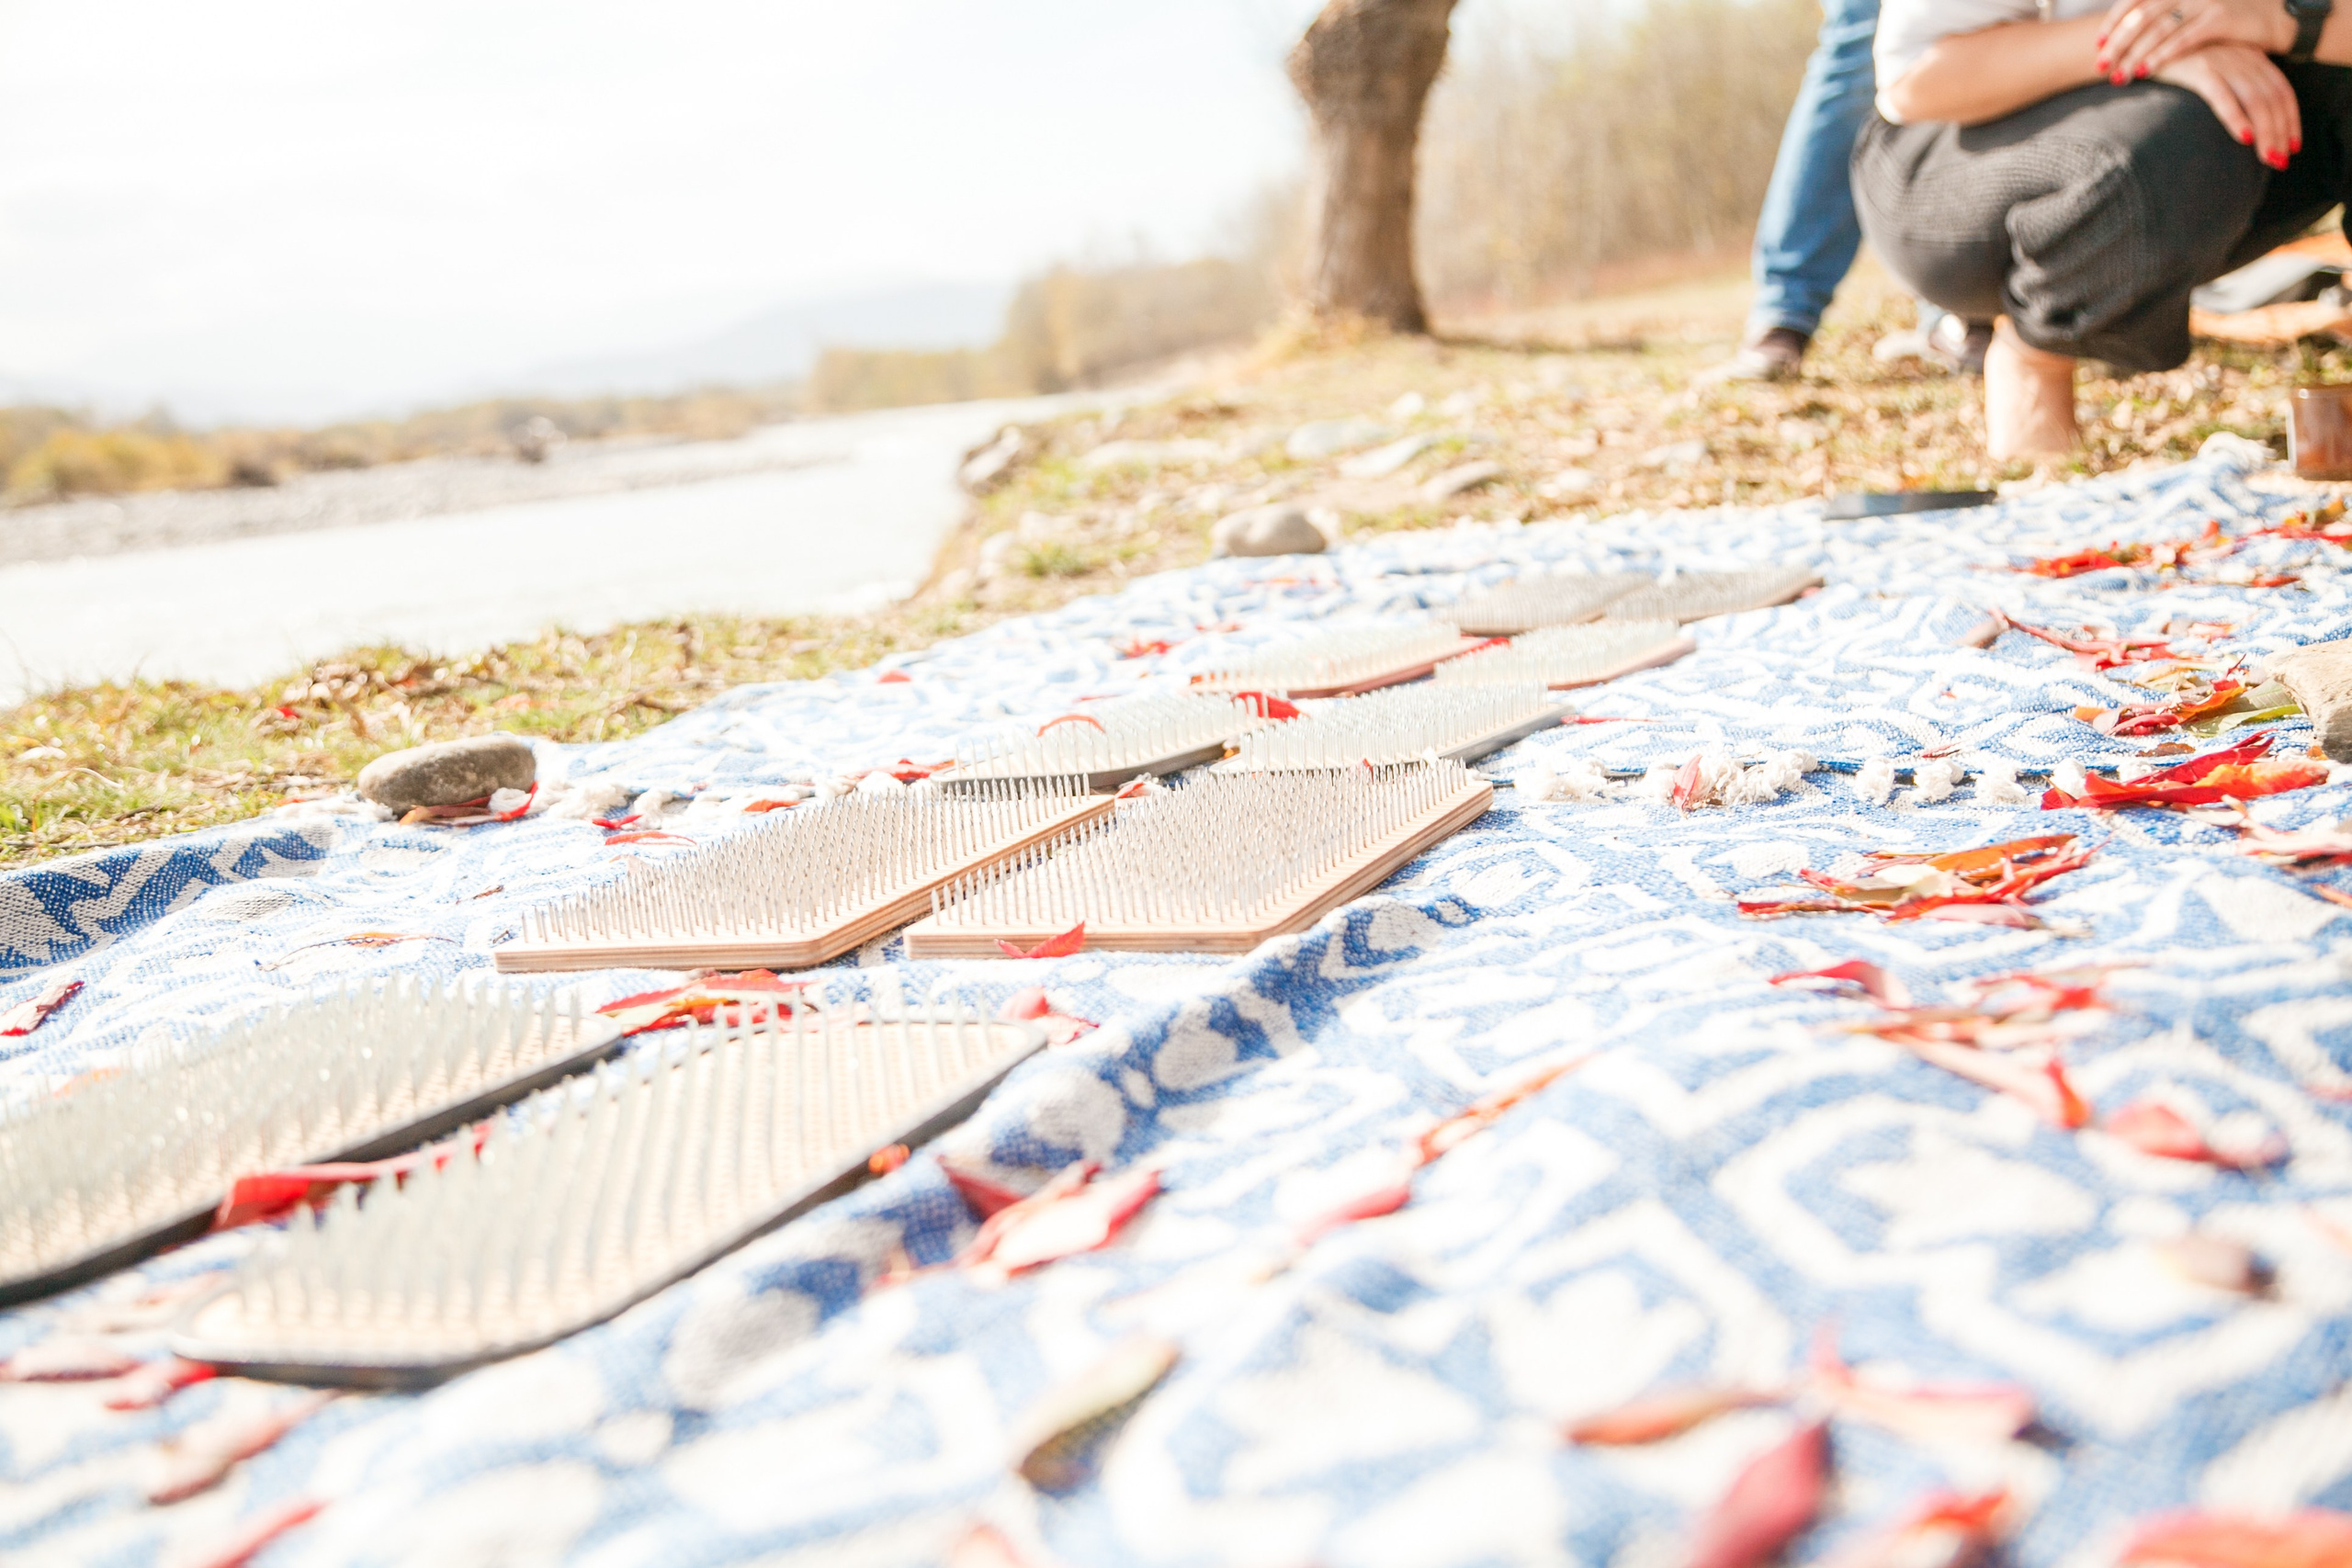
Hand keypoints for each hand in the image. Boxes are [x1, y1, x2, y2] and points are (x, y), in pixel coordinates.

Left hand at [2099, 0, 2294, 80]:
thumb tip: (2134, 31)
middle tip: (2100, 64)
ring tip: (2118, 74)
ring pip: (2159, 28)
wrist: (2280, 16)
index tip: (2098, 42)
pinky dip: (2161, 55)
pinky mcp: (2221, 18)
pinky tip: (2145, 70)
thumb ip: (2170, 15)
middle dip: (2118, 41)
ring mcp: (2206, 1)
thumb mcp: (2198, 11)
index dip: (2115, 19)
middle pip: (2143, 15)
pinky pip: (2183, 39)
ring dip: (2134, 53)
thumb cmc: (2233, 18)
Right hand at [2157, 42, 2301, 164]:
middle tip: (2279, 160)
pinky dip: (2235, 116)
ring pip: (2254, 98)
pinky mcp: (2197, 68)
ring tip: (2266, 157)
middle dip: (2280, 132)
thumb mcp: (2215, 72)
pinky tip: (2243, 137)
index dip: (2291, 120)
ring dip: (2265, 130)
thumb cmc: (2177, 69)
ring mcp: (2220, 60)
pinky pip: (2222, 95)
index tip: (2294, 147)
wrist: (2143, 48)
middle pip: (2272, 97)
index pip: (2282, 90)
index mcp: (2250, 56)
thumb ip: (2234, 88)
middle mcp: (2241, 56)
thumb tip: (2250, 125)